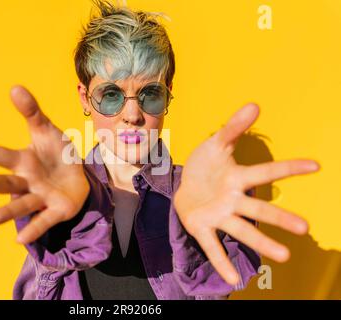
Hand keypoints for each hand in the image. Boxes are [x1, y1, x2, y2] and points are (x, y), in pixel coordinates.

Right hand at [0, 86, 88, 244]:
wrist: (79, 177)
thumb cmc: (57, 155)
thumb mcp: (47, 131)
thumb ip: (32, 112)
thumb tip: (15, 87)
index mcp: (23, 161)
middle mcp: (28, 181)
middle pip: (7, 183)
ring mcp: (41, 197)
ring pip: (22, 204)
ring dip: (6, 212)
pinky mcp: (57, 210)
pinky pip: (45, 219)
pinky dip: (34, 228)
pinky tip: (22, 240)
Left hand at [173, 103, 319, 285]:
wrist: (183, 184)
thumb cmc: (205, 165)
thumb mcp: (215, 144)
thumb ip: (233, 128)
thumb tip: (254, 105)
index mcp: (237, 178)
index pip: (266, 172)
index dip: (289, 168)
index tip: (316, 166)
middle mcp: (233, 200)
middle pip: (258, 209)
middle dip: (279, 218)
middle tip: (304, 228)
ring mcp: (218, 215)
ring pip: (241, 229)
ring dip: (261, 242)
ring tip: (283, 257)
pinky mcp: (201, 227)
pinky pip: (212, 245)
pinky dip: (221, 261)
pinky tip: (232, 280)